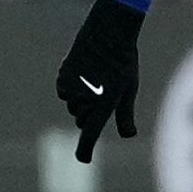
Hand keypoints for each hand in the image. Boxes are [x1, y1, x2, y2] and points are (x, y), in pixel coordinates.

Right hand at [56, 0, 143, 161]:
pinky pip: (64, 93)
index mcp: (105, 103)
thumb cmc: (122, 61)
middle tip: (102, 91)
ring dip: (81, 99)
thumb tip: (129, 135)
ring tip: (94, 76)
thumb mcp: (128, 88)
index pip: (91, 133)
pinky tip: (82, 71)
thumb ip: (125, 114)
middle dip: (89, 113)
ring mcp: (73, 88)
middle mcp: (86, 98)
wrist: (107, 32)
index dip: (86, 149)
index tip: (83, 159)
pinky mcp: (63, 79)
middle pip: (82, 119)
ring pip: (73, 106)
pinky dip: (71, 87)